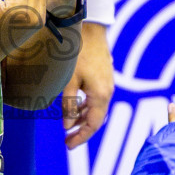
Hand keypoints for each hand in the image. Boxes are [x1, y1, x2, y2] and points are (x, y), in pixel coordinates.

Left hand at [62, 23, 113, 147]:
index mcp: (101, 95)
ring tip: (69, 127)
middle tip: (67, 140)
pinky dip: (87, 108)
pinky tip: (76, 109)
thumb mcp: (69, 81)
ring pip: (97, 109)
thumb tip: (68, 126)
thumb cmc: (77, 53)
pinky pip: (97, 100)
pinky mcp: (104, 78)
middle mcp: (108, 92)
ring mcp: (108, 85)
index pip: (93, 125)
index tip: (68, 145)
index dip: (81, 137)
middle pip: (97, 119)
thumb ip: (69, 105)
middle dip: (82, 131)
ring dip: (84, 119)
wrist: (90, 29)